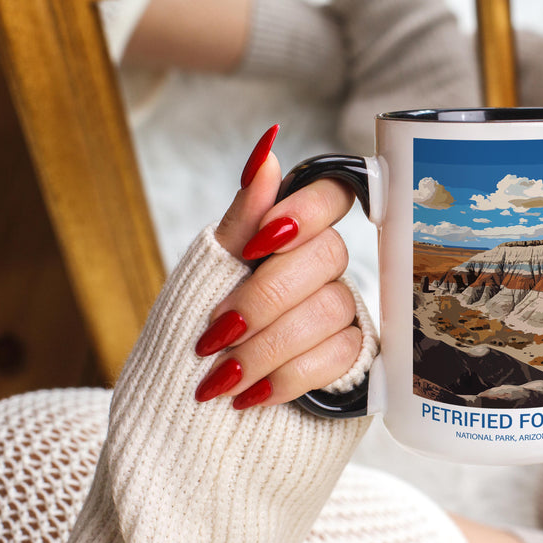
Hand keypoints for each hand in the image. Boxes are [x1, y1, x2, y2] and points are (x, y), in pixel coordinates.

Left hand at [194, 126, 362, 409]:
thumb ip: (245, 212)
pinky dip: (286, 378)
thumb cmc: (202, 322)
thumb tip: (267, 147)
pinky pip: (337, 355)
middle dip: (264, 298)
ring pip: (329, 310)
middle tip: (218, 331)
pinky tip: (251, 394)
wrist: (193, 396)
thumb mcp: (211, 266)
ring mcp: (340, 307)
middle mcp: (321, 264)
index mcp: (289, 230)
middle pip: (327, 256)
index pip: (332, 193)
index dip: (303, 212)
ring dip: (267, 347)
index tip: (256, 245)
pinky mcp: (350, 352)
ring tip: (223, 375)